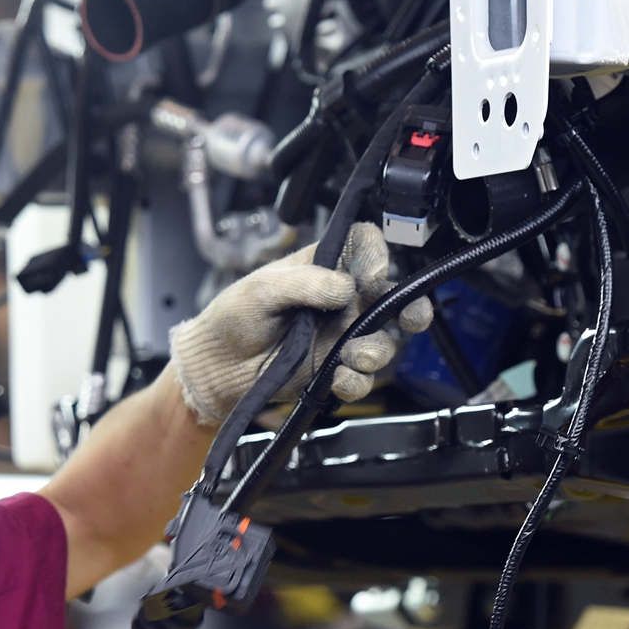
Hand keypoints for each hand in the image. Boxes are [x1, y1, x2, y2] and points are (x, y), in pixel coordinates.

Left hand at [169, 222, 432, 426]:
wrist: (216, 366)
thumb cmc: (233, 317)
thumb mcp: (262, 289)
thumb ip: (305, 283)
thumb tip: (345, 287)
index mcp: (324, 266)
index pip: (364, 247)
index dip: (377, 256)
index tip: (372, 274)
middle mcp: (340, 299)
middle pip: (392, 297)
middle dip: (410, 307)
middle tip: (412, 316)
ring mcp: (340, 335)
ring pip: (383, 341)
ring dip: (377, 350)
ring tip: (354, 354)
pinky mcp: (334, 368)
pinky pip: (361, 377)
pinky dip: (357, 380)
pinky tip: (338, 378)